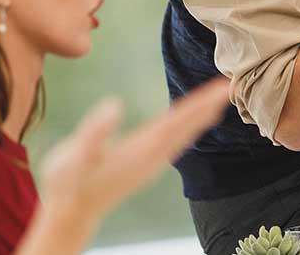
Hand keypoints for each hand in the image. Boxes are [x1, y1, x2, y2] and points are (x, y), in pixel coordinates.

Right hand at [35, 79, 229, 219]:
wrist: (71, 215)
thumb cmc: (67, 184)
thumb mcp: (72, 157)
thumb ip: (93, 133)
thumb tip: (114, 104)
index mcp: (140, 150)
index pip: (178, 119)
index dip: (201, 102)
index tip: (223, 87)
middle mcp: (152, 157)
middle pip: (188, 126)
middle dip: (210, 104)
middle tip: (231, 84)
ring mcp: (150, 164)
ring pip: (184, 135)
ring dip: (203, 115)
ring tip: (221, 98)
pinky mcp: (145, 167)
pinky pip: (175, 142)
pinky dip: (189, 127)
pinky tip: (193, 123)